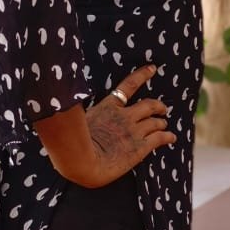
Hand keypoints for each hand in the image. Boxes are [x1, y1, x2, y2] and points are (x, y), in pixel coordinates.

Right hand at [34, 65, 176, 187]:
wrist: (82, 161)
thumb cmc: (71, 145)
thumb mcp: (75, 122)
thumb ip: (78, 114)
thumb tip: (57, 106)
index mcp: (108, 108)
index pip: (128, 86)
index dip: (142, 75)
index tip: (153, 68)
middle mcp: (125, 117)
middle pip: (149, 104)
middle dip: (158, 105)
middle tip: (162, 108)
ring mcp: (134, 131)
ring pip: (156, 121)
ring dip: (162, 122)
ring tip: (164, 125)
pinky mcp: (141, 147)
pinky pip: (160, 138)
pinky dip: (168, 136)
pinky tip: (172, 137)